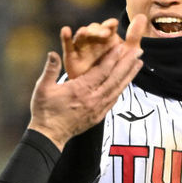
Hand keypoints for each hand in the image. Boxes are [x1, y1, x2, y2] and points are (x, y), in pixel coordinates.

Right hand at [29, 14, 146, 149]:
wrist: (49, 136)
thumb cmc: (44, 110)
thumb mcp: (42, 88)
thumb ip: (50, 69)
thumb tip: (53, 53)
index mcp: (80, 90)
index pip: (101, 71)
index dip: (113, 58)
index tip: (121, 46)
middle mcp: (92, 99)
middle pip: (114, 78)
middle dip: (127, 64)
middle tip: (138, 51)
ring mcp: (97, 109)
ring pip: (117, 89)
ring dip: (129, 75)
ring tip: (139, 64)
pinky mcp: (98, 116)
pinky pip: (113, 100)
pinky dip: (121, 89)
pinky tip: (126, 82)